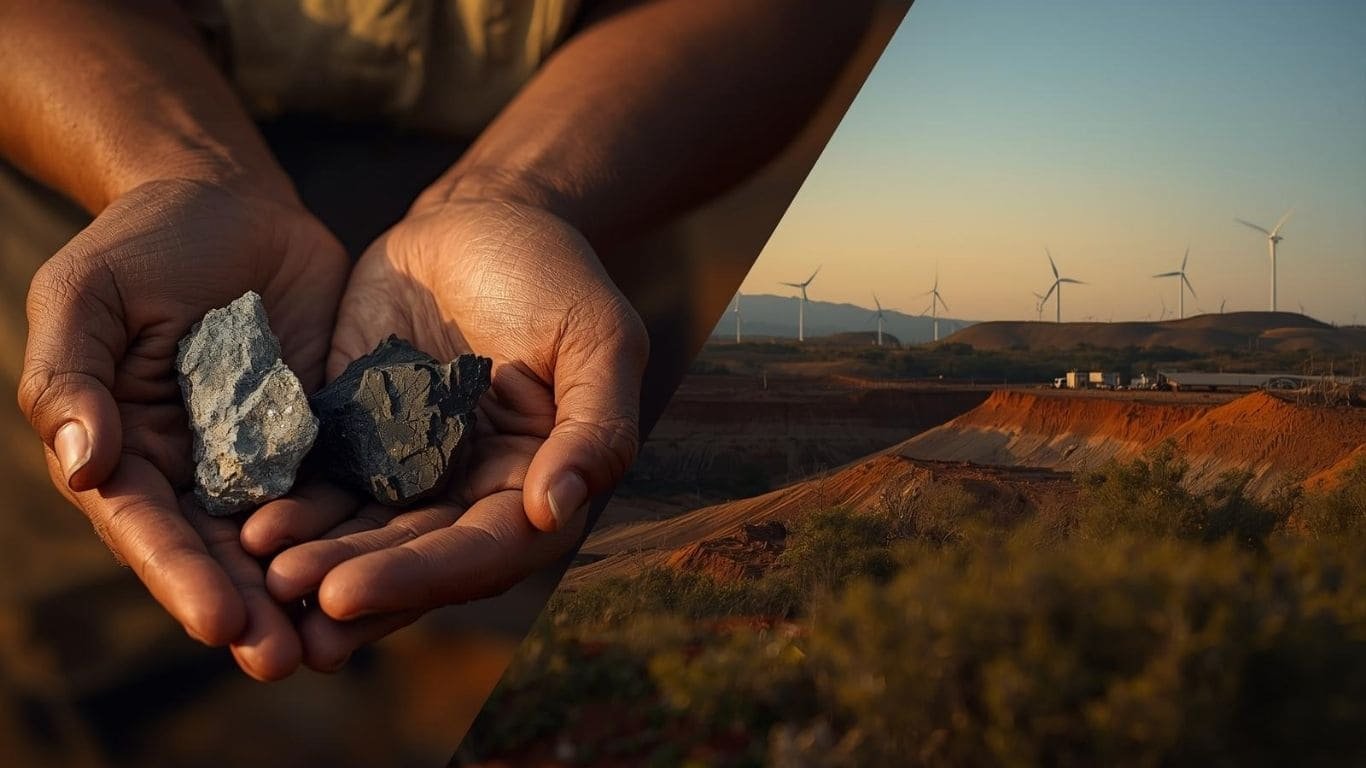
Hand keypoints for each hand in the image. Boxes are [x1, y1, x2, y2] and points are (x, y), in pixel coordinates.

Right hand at [18, 177, 348, 679]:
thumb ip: (72, 376)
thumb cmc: (143, 244)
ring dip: (305, 591)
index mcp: (125, 451)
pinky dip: (356, 533)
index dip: (180, 576)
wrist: (230, 203)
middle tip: (284, 660)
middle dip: (248, 610)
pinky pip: (340, 489)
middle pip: (218, 554)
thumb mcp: (89, 296)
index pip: (148, 528)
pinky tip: (388, 567)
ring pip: (282, 539)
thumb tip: (81, 463)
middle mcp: (194, 471)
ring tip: (337, 642)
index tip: (219, 622)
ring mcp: (262, 458)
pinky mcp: (323, 434)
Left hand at [241, 198, 647, 669]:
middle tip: (288, 592)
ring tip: (258, 569)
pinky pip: (323, 484)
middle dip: (353, 579)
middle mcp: (473, 494)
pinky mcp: (357, 439)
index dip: (420, 577)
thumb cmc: (554, 273)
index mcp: (537, 485)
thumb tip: (555, 513)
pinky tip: (245, 523)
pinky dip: (290, 509)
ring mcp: (411, 471)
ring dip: (314, 559)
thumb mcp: (598, 336)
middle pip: (415, 557)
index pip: (484, 551)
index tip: (347, 594)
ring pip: (363, 534)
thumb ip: (596, 426)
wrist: (478, 219)